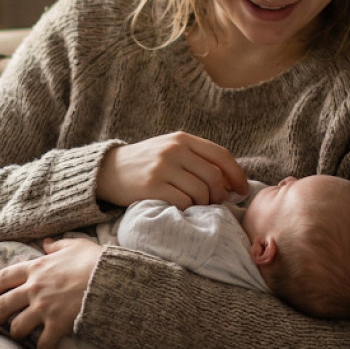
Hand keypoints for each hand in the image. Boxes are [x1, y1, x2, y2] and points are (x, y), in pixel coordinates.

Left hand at [0, 237, 102, 348]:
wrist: (109, 278)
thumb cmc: (93, 260)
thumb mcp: (74, 244)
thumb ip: (57, 245)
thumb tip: (47, 243)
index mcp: (36, 268)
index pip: (3, 278)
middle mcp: (34, 289)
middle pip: (3, 304)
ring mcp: (44, 308)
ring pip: (17, 326)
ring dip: (15, 333)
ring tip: (18, 336)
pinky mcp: (56, 325)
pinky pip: (42, 345)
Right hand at [98, 131, 247, 208]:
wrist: (107, 171)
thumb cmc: (145, 164)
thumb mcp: (170, 150)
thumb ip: (197, 158)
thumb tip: (231, 181)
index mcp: (182, 139)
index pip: (221, 155)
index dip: (237, 175)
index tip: (242, 190)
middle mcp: (173, 150)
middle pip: (214, 177)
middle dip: (220, 195)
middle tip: (215, 204)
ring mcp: (162, 168)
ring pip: (200, 192)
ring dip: (203, 204)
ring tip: (194, 205)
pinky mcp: (152, 187)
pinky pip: (183, 202)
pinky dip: (186, 209)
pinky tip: (179, 207)